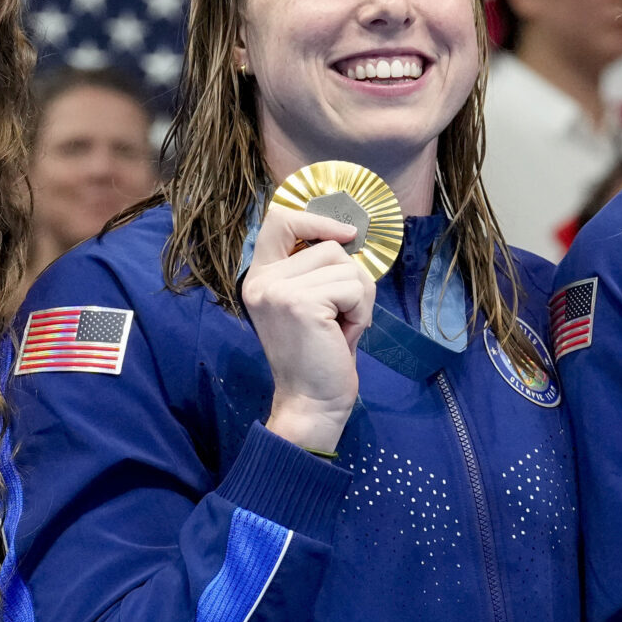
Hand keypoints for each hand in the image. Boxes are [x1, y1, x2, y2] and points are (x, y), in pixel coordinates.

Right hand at [243, 205, 374, 453]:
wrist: (312, 402)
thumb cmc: (319, 355)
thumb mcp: (311, 302)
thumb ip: (317, 269)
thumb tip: (348, 234)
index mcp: (260, 276)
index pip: (280, 220)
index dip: (316, 219)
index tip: (345, 235)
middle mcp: (261, 279)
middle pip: (329, 246)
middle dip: (351, 279)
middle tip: (340, 316)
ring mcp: (278, 290)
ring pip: (347, 266)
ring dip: (359, 299)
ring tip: (340, 328)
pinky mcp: (300, 303)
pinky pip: (354, 288)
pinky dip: (361, 313)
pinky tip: (344, 336)